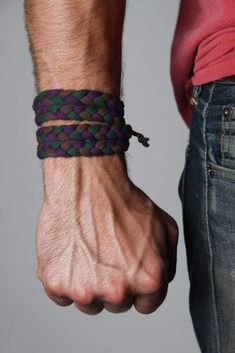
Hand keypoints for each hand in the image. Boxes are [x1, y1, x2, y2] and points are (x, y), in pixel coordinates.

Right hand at [36, 154, 177, 314]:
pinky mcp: (56, 283)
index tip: (128, 271)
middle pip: (118, 305)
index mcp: (149, 280)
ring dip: (89, 284)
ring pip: (89, 303)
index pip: (146, 305)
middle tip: (107, 254)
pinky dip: (64, 279)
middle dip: (115, 285)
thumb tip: (160, 282)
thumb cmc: (123, 201)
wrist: (87, 183)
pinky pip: (61, 295)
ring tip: (88, 251)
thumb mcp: (165, 228)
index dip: (138, 287)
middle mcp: (118, 291)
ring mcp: (85, 290)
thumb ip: (168, 263)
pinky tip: (71, 254)